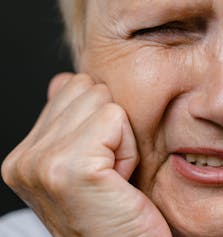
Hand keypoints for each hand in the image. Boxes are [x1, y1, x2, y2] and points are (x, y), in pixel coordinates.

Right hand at [1, 73, 170, 236]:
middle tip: (110, 173)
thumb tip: (63, 80)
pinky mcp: (69, 167)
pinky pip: (115, 120)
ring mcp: (40, 163)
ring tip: (114, 178)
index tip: (101, 166)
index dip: (102, 122)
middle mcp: (23, 159)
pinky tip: (119, 182)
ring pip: (104, 101)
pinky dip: (129, 149)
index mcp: (24, 155)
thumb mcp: (89, 162)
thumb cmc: (119, 213)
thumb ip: (70, 120)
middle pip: (89, 88)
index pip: (72, 87)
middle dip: (112, 127)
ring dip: (122, 139)